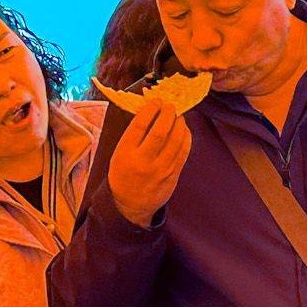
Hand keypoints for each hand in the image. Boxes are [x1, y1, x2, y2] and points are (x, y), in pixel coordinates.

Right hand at [106, 95, 191, 227]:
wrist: (131, 204)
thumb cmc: (123, 175)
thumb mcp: (119, 154)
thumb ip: (133, 135)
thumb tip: (150, 111)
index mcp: (126, 153)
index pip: (140, 125)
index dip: (151, 110)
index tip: (156, 101)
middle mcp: (144, 161)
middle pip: (161, 131)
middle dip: (168, 114)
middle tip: (170, 105)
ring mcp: (161, 169)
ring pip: (176, 140)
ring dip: (179, 123)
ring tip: (178, 115)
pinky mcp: (173, 174)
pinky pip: (184, 151)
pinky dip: (186, 137)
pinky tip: (184, 129)